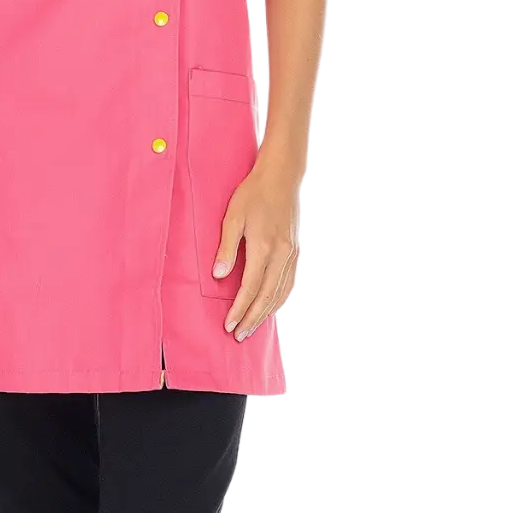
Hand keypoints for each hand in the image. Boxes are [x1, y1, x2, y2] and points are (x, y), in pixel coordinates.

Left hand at [212, 161, 300, 340]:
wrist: (281, 177)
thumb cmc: (255, 193)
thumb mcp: (232, 217)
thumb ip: (226, 248)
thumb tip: (218, 275)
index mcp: (264, 247)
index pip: (250, 288)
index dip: (239, 309)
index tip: (228, 324)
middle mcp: (281, 254)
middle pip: (267, 297)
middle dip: (252, 319)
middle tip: (239, 335)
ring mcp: (291, 254)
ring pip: (280, 293)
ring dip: (266, 313)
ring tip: (252, 327)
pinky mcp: (295, 252)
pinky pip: (288, 283)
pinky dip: (279, 300)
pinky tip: (271, 307)